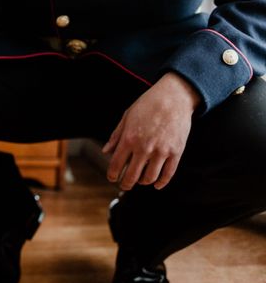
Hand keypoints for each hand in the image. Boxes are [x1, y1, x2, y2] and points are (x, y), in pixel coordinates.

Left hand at [102, 72, 200, 190]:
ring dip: (143, 182)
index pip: (116, 165)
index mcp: (129, 139)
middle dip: (126, 184)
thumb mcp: (126, 117)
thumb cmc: (148, 105)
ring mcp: (161, 151)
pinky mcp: (176, 151)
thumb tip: (106, 152)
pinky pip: (168, 173)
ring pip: (150, 177)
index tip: (112, 178)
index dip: (112, 175)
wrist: (174, 97)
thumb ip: (116, 136)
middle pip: (132, 176)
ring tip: (140, 181)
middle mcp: (144, 147)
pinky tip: (157, 185)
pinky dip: (161, 182)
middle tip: (125, 185)